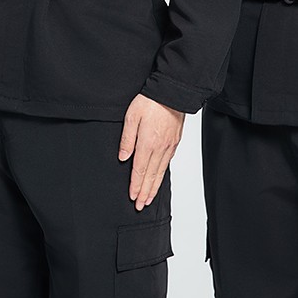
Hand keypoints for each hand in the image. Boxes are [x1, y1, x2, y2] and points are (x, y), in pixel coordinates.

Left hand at [118, 94, 184, 209]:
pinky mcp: (175, 141)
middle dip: (145, 192)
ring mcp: (169, 146)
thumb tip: (123, 158)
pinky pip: (168, 163)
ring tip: (149, 198)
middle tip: (140, 206)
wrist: (172, 92)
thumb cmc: (150, 101)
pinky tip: (160, 179)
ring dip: (154, 187)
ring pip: (161, 172)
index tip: (132, 197)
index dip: (136, 185)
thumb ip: (127, 139)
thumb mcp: (132, 117)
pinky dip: (163, 175)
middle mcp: (160, 148)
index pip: (140, 170)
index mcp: (147, 143)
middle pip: (151, 176)